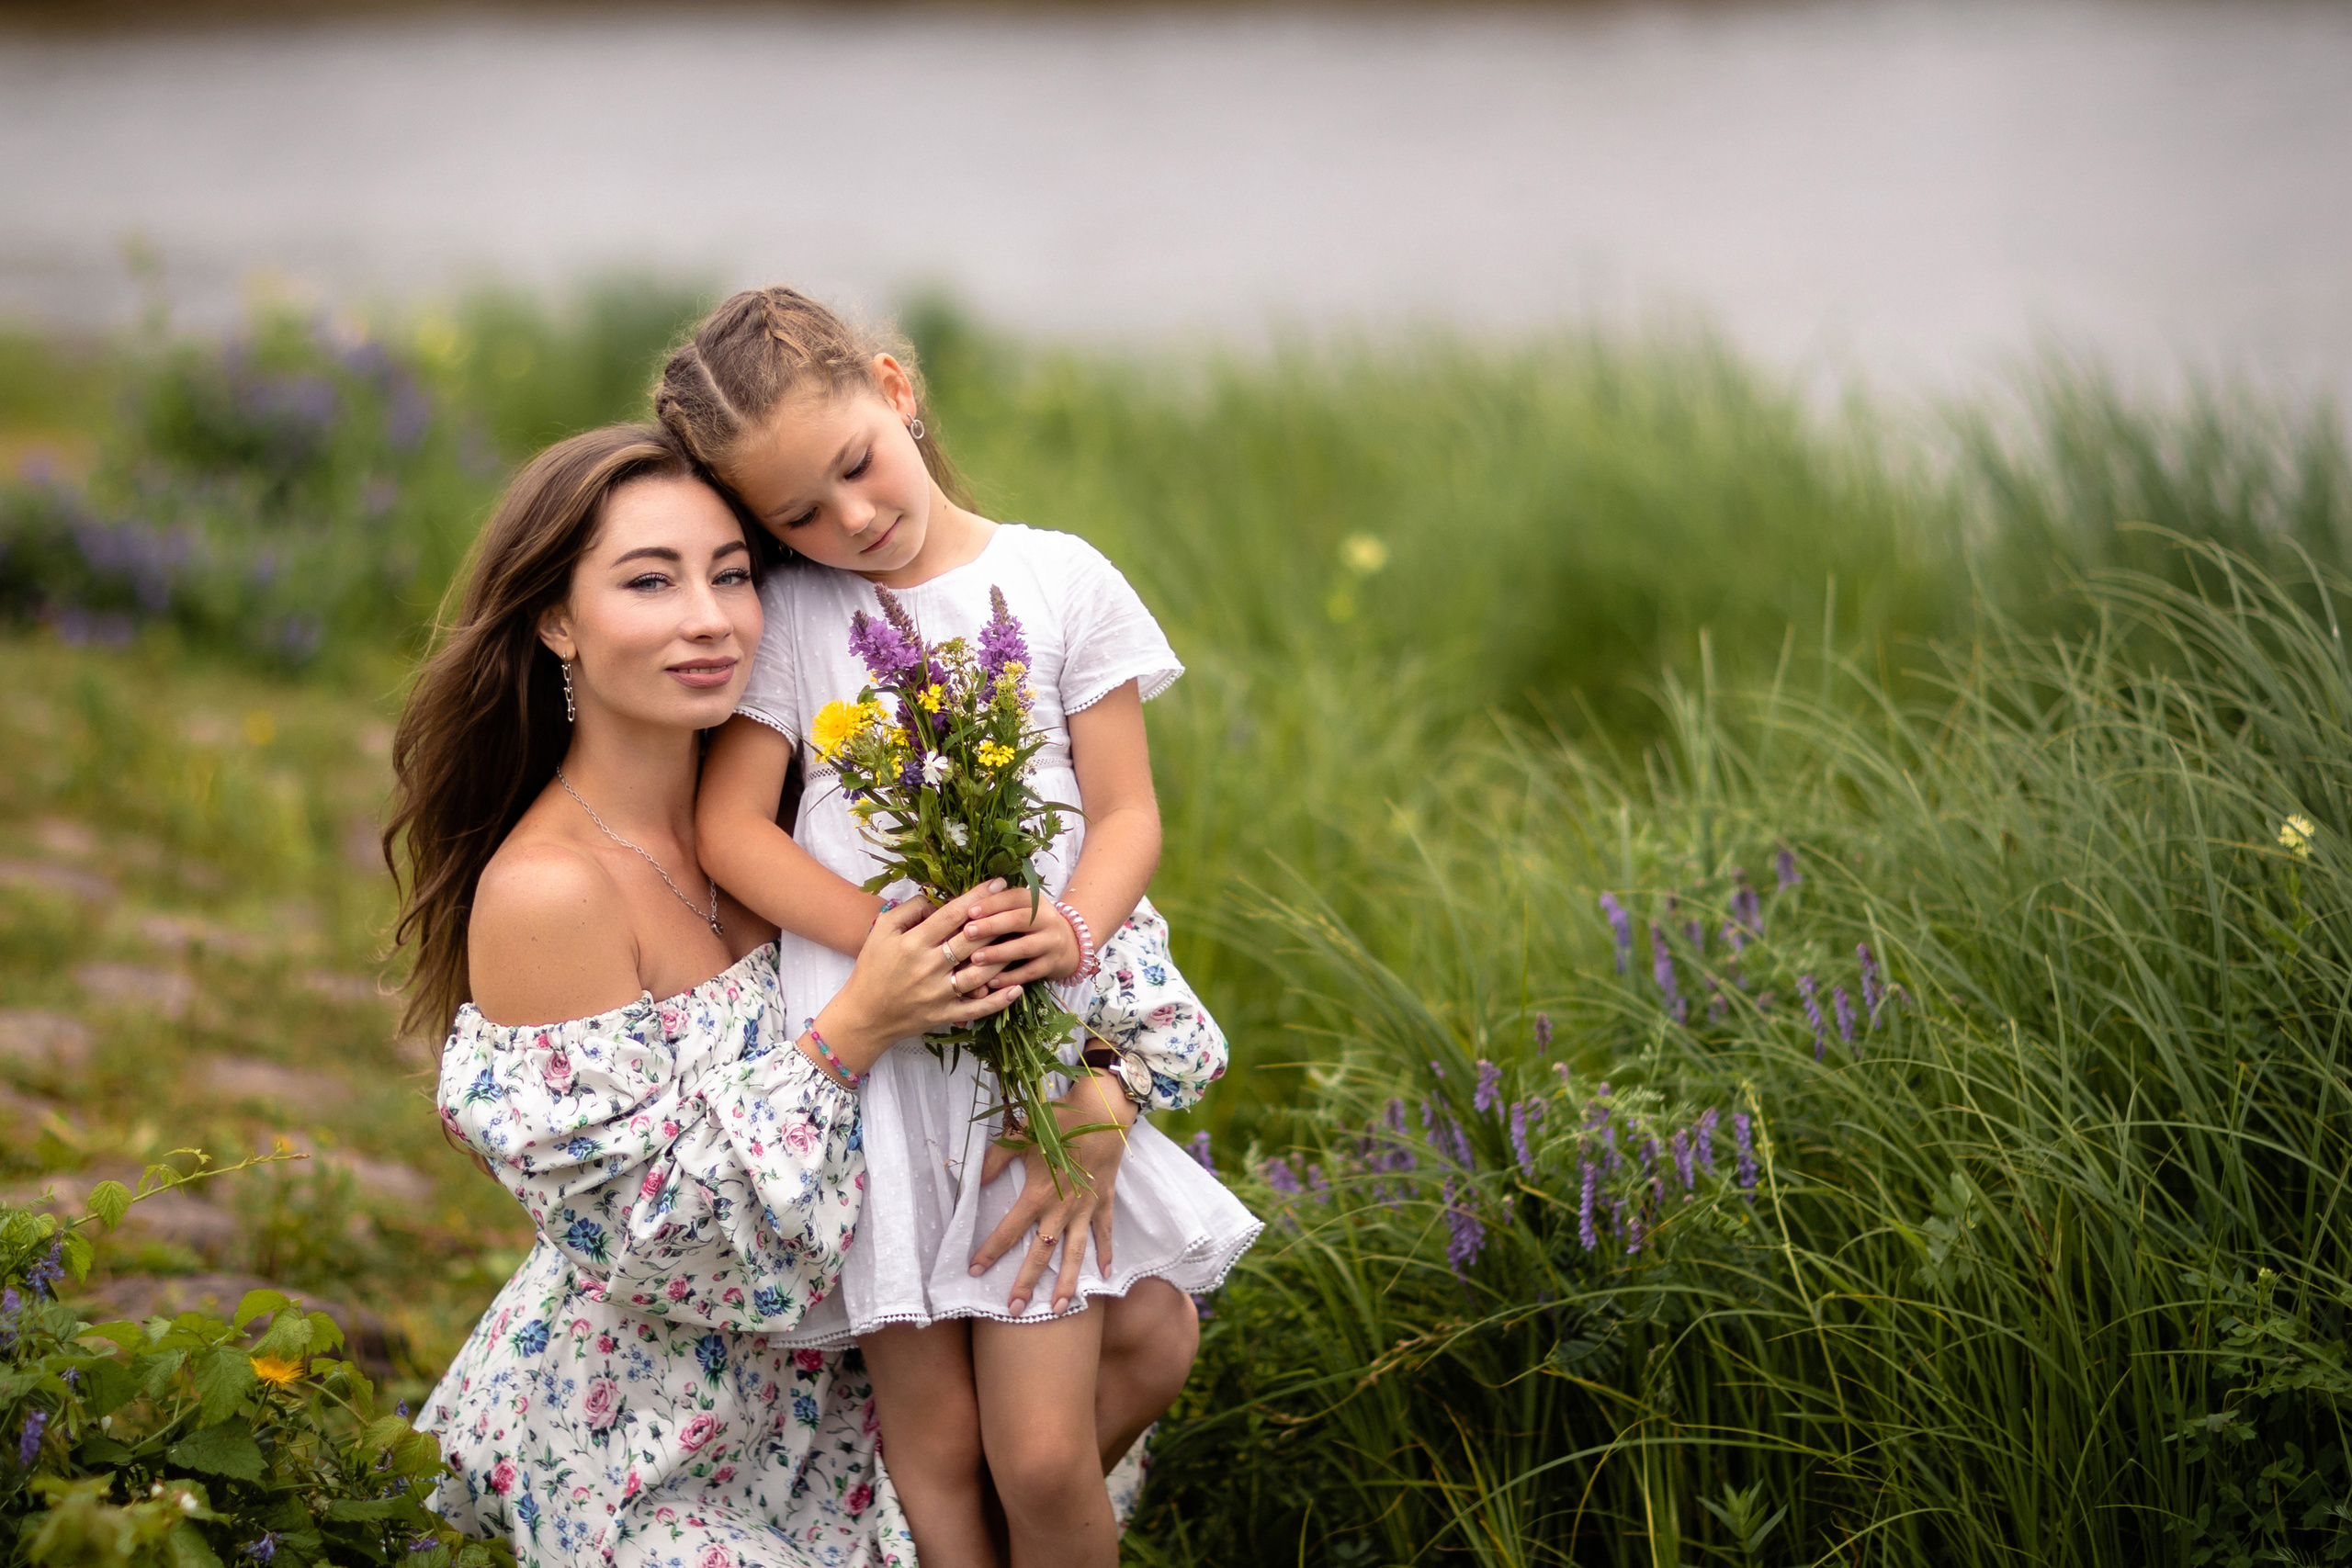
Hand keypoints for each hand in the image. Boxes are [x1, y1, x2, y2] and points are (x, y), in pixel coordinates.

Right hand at [820, 882, 1022, 1068]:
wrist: (863, 1015)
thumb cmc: (872, 968)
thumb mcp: (881, 931)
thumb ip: (908, 910)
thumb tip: (936, 899)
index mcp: (913, 943)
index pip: (952, 915)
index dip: (977, 897)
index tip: (997, 882)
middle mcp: (928, 968)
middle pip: (971, 941)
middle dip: (997, 921)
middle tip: (1016, 905)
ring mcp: (938, 994)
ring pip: (980, 974)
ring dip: (1003, 958)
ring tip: (1021, 941)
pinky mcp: (944, 1015)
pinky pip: (976, 1009)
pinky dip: (998, 1000)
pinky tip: (1017, 988)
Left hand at [958, 886, 1083, 986]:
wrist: (1068, 945)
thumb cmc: (1030, 926)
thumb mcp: (1021, 910)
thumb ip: (999, 906)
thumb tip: (965, 904)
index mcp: (1036, 901)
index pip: (1014, 897)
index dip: (992, 903)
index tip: (969, 911)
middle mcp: (1048, 919)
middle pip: (1019, 920)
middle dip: (991, 926)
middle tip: (967, 932)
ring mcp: (1052, 943)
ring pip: (1024, 948)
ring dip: (998, 953)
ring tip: (975, 958)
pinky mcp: (1052, 964)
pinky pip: (1029, 973)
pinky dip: (1010, 977)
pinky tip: (990, 981)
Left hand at [968, 1071, 1137, 1314]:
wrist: (1101, 1111)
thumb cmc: (1057, 1122)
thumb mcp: (1020, 1136)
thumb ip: (995, 1161)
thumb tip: (973, 1182)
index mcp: (1038, 1194)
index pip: (1008, 1230)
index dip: (990, 1251)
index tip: (974, 1270)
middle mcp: (1061, 1209)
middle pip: (1040, 1253)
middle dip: (1026, 1283)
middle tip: (1014, 1309)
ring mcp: (1085, 1208)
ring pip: (1075, 1253)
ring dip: (1067, 1282)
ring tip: (1059, 1309)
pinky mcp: (1103, 1202)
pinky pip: (1104, 1233)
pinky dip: (1105, 1253)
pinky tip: (1104, 1276)